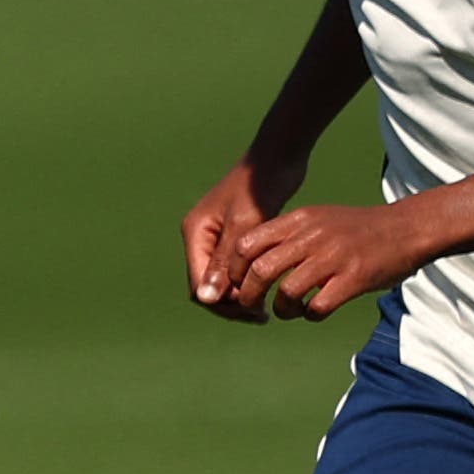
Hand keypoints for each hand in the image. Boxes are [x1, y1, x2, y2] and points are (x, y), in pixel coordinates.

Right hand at [183, 155, 307, 321]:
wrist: (277, 158)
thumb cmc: (260, 188)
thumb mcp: (244, 226)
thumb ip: (223, 262)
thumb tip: (205, 299)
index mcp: (195, 233)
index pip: (200, 287)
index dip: (223, 305)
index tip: (255, 313)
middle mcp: (201, 237)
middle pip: (208, 287)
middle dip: (231, 304)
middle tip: (264, 315)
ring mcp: (216, 236)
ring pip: (222, 280)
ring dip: (241, 295)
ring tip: (270, 306)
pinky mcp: (235, 235)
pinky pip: (234, 268)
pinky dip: (249, 281)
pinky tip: (272, 286)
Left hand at [227, 201, 437, 322]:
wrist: (406, 228)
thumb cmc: (357, 228)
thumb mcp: (316, 219)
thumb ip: (287, 235)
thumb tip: (253, 260)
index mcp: (297, 220)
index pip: (247, 244)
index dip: (234, 269)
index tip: (236, 284)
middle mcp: (310, 236)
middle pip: (260, 270)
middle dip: (248, 294)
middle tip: (251, 306)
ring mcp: (333, 258)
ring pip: (287, 290)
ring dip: (281, 308)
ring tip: (285, 312)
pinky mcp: (355, 278)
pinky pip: (319, 305)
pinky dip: (309, 315)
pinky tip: (312, 313)